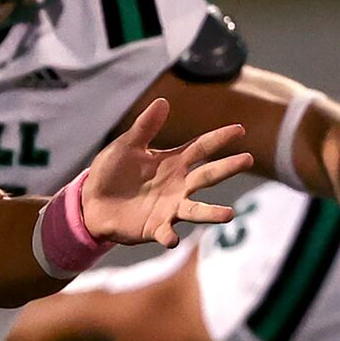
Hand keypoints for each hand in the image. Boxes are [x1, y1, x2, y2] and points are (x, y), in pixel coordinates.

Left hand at [82, 97, 254, 247]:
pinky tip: (172, 239)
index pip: (202, 147)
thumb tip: (163, 101)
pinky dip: (170, 236)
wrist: (92, 202)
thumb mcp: (126, 146)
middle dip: (227, 168)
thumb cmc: (112, 172)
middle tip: (247, 159)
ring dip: (211, 212)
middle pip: (207, 175)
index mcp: (174, 162)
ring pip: (196, 209)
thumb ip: (145, 127)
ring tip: (229, 214)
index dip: (220, 138)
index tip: (240, 129)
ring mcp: (169, 207)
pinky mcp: (155, 228)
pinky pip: (166, 232)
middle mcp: (178, 185)